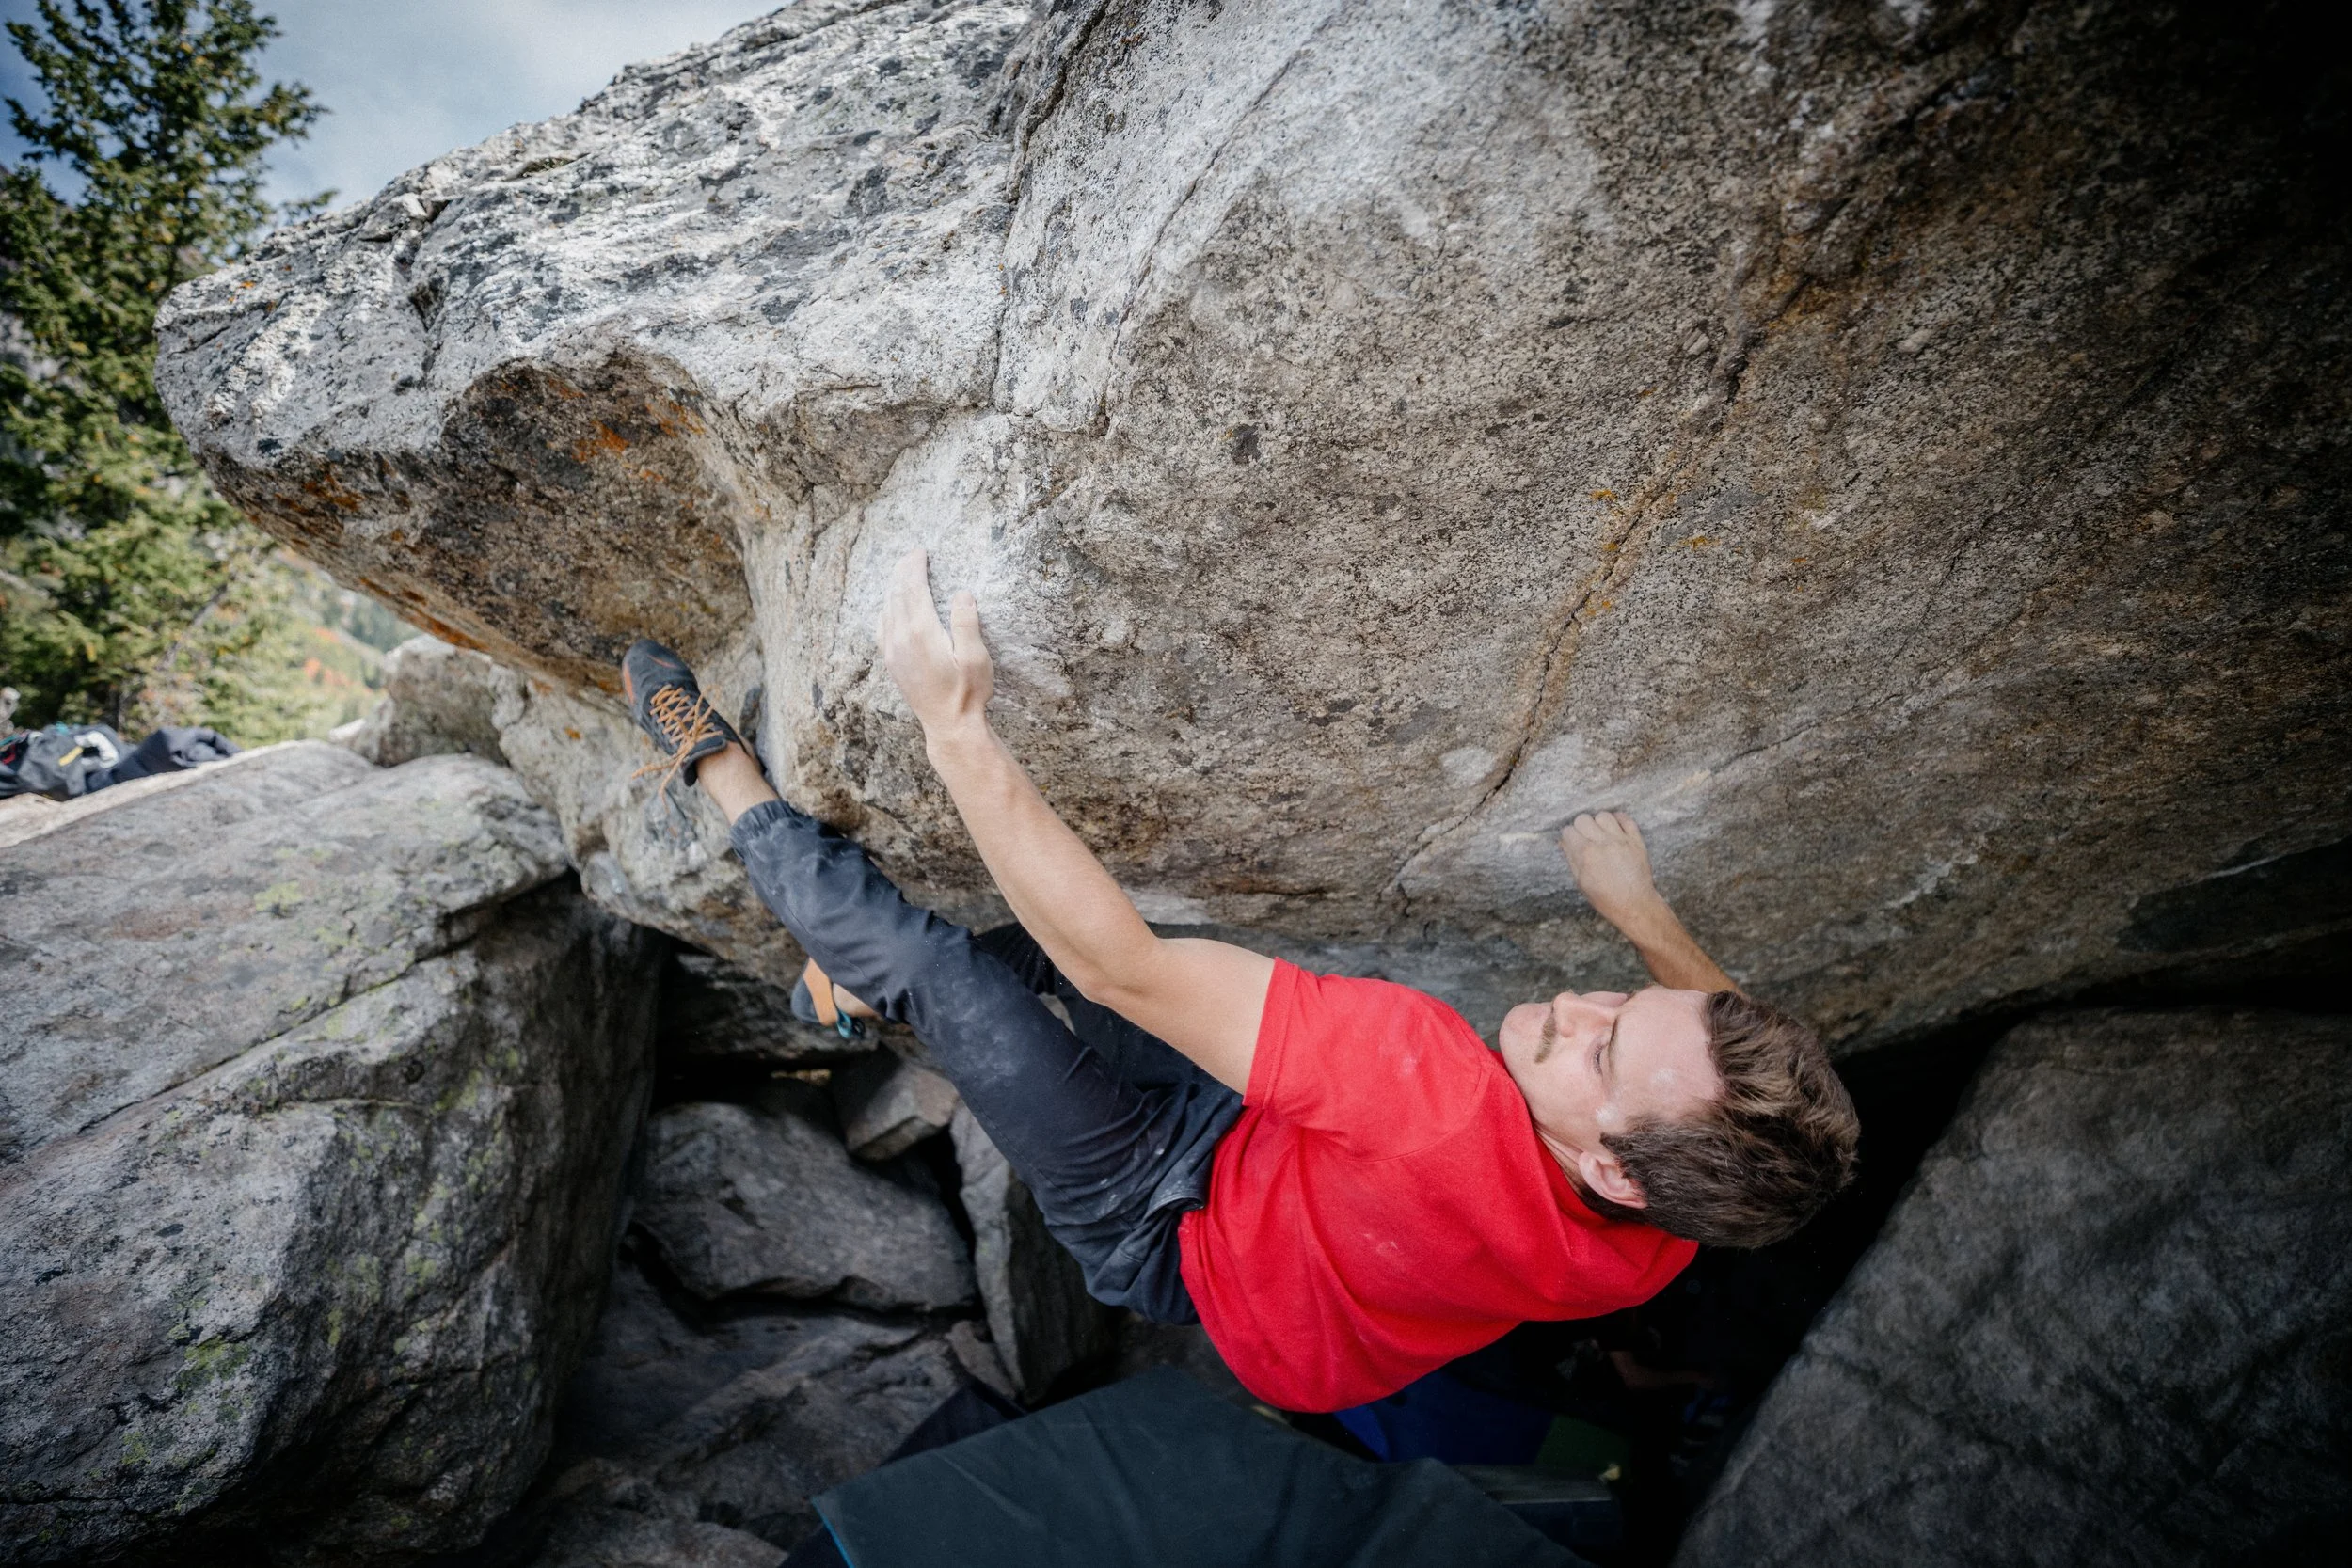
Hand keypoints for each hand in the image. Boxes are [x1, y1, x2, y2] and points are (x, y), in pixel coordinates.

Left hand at [879, 549, 992, 735]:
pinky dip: (885, 609)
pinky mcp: (892, 663)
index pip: (913, 588)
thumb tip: (961, 593)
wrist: (949, 725)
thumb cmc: (968, 692)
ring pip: (887, 609)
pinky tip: (889, 608)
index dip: (915, 567)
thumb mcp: (975, 657)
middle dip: (902, 571)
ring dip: (893, 588)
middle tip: (911, 555)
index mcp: (921, 632)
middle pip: (896, 594)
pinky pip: (881, 628)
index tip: (920, 552)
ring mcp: (892, 651)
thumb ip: (966, 622)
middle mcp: (900, 638)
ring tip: (901, 573)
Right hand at [1560, 811, 1665, 931]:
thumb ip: (1571, 859)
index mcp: (1586, 855)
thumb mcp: (1581, 882)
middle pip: (1583, 819)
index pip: (1569, 831)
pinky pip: (1626, 819)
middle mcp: (1603, 844)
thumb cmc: (1606, 898)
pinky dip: (1618, 820)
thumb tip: (1563, 842)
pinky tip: (1614, 829)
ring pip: (1603, 815)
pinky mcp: (1636, 841)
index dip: (1568, 837)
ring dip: (1599, 823)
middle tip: (1585, 838)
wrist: (1634, 905)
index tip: (1572, 842)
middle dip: (1581, 827)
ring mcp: (1621, 841)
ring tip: (1601, 834)